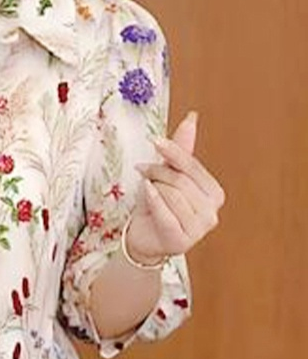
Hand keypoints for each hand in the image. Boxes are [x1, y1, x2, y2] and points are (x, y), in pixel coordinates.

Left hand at [126, 111, 225, 263]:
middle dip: (158, 173)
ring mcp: (198, 230)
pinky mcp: (181, 241)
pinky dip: (152, 200)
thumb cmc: (157, 205)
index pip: (194, 167)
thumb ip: (181, 150)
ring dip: (152, 189)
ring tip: (146, 191)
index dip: (173, 152)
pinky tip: (145, 192)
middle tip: (143, 172)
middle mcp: (212, 213)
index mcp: (214, 194)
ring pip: (171, 195)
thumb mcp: (167, 174)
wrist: (143, 237)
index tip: (155, 142)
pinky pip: (165, 213)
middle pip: (181, 181)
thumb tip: (191, 117)